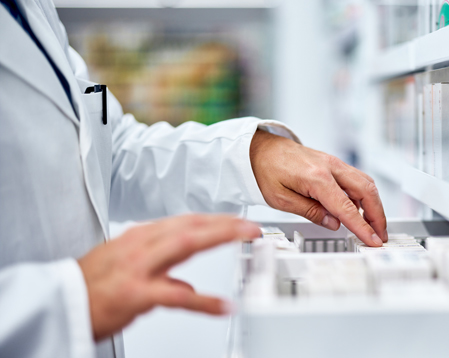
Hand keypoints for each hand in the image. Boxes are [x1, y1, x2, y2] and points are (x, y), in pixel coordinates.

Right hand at [78, 214, 260, 340]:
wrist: (59, 305)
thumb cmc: (89, 287)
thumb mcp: (125, 269)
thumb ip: (159, 272)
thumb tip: (185, 287)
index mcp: (139, 239)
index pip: (184, 223)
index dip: (214, 220)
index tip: (236, 221)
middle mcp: (140, 246)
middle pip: (191, 226)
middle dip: (224, 223)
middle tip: (251, 225)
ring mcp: (138, 267)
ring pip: (186, 244)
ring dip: (221, 237)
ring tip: (246, 238)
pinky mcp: (135, 294)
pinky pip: (175, 296)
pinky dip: (203, 301)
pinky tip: (223, 305)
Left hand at [250, 130, 387, 246]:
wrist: (260, 148)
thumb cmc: (266, 170)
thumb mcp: (281, 199)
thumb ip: (310, 212)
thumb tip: (333, 224)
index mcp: (316, 177)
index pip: (346, 207)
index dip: (362, 226)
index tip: (371, 239)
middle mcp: (330, 167)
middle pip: (366, 191)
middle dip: (378, 216)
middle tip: (380, 235)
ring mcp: (334, 163)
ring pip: (366, 183)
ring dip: (374, 205)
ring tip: (373, 226)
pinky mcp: (334, 164)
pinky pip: (357, 179)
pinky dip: (364, 195)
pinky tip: (360, 210)